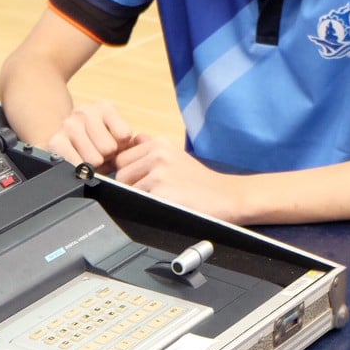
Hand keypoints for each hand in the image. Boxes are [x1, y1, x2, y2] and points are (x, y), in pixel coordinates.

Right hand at [45, 101, 136, 170]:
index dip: (121, 148)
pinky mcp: (55, 141)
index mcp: (104, 107)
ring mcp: (68, 125)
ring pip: (94, 159)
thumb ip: (134, 143)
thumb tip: (143, 142)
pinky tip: (79, 164)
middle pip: (109, 148)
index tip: (115, 147)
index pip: (124, 136)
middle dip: (107, 157)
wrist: (66, 143)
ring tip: (88, 158)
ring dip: (93, 165)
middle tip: (100, 155)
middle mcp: (84, 112)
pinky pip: (76, 165)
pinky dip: (80, 171)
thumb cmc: (97, 144)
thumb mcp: (118, 140)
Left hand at [112, 137, 244, 222]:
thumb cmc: (201, 181)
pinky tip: (166, 207)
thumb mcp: (176, 155)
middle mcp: (158, 155)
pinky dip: (148, 208)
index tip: (140, 182)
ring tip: (163, 200)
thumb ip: (150, 148)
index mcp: (159, 144)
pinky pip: (139, 203)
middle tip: (153, 194)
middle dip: (131, 187)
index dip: (128, 173)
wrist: (227, 196)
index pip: (122, 158)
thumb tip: (129, 141)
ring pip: (128, 191)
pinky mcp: (162, 193)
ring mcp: (159, 173)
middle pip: (121, 175)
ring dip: (140, 199)